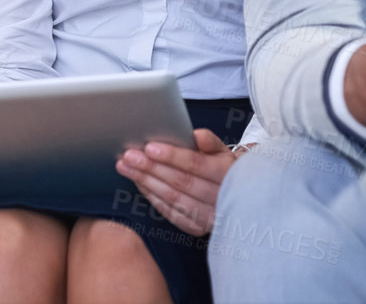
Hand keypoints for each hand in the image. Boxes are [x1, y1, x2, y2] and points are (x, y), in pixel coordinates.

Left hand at [116, 129, 238, 236]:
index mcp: (229, 174)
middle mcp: (222, 199)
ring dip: (147, 182)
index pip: (198, 165)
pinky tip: (139, 183)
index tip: (149, 147)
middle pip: (182, 183)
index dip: (173, 156)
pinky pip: (171, 213)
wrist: (239, 196)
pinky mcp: (198, 228)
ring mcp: (210, 217)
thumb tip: (197, 136)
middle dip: (152, 168)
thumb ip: (210, 142)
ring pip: (174, 200)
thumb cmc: (224, 168)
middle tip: (129, 155)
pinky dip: (153, 198)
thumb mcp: (223, 151)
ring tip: (126, 167)